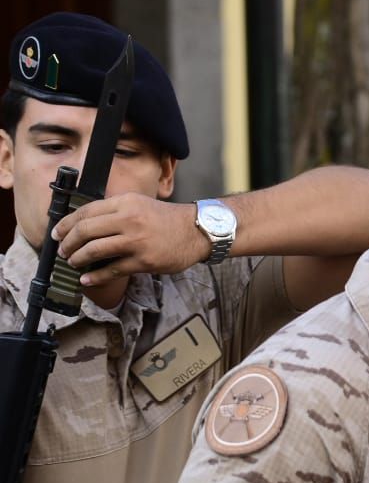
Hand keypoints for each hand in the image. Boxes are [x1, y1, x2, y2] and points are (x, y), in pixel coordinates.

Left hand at [53, 194, 210, 284]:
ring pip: (95, 250)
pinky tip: (87, 279)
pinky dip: (95, 276)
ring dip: (78, 258)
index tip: (57, 234)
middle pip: (85, 231)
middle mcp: (129, 219)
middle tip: (62, 251)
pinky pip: (112, 270)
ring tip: (73, 263)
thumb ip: (115, 211)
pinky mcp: (144, 261)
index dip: (66, 224)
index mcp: (125, 203)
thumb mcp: (139, 204)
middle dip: (67, 243)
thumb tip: (84, 225)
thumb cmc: (167, 220)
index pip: (85, 212)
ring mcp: (136, 241)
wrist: (197, 231)